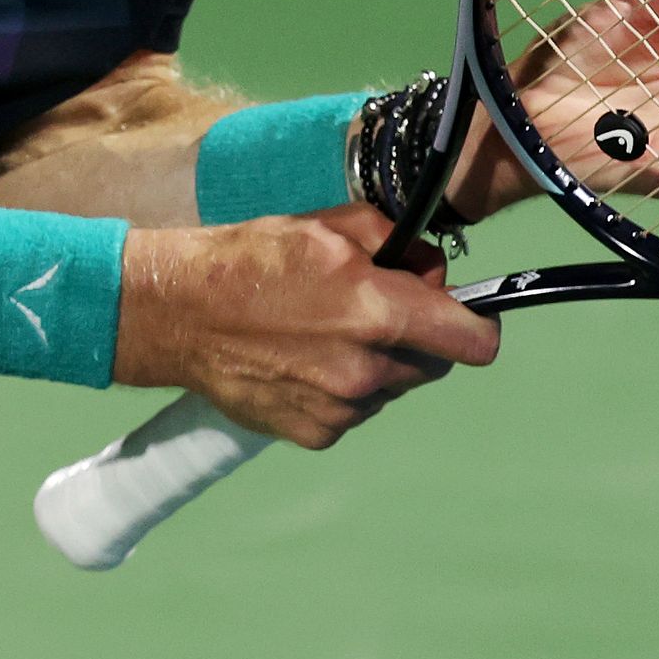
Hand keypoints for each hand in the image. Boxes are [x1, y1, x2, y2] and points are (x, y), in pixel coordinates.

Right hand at [111, 205, 499, 447]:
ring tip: (327, 333)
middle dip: (418, 338)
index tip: (467, 319)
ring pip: (392, 388)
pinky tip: (306, 361)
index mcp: (379, 314)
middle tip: (375, 310)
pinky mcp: (315, 433)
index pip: (473, 342)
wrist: (181, 313)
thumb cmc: (256, 261)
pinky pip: (355, 411)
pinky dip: (344, 390)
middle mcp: (366, 370)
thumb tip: (432, 269)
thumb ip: (399, 242)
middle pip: (433, 364)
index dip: (477, 327)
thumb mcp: (334, 226)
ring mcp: (340, 408)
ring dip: (378, 364)